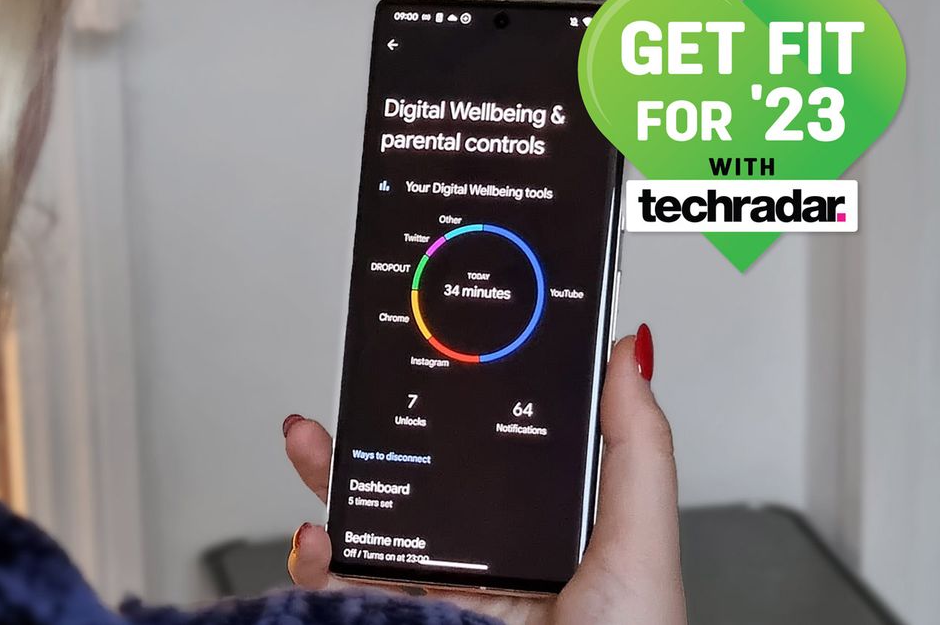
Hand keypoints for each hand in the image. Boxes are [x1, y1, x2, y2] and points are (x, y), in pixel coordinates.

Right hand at [282, 327, 685, 624]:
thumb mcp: (639, 540)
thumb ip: (635, 448)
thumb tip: (630, 354)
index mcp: (541, 525)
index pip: (486, 452)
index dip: (450, 407)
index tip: (424, 364)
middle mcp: (488, 557)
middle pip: (415, 483)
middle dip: (369, 439)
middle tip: (342, 403)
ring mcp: (444, 595)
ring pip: (371, 531)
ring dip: (331, 487)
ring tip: (313, 450)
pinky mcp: (410, 622)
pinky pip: (350, 592)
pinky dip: (319, 567)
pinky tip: (318, 542)